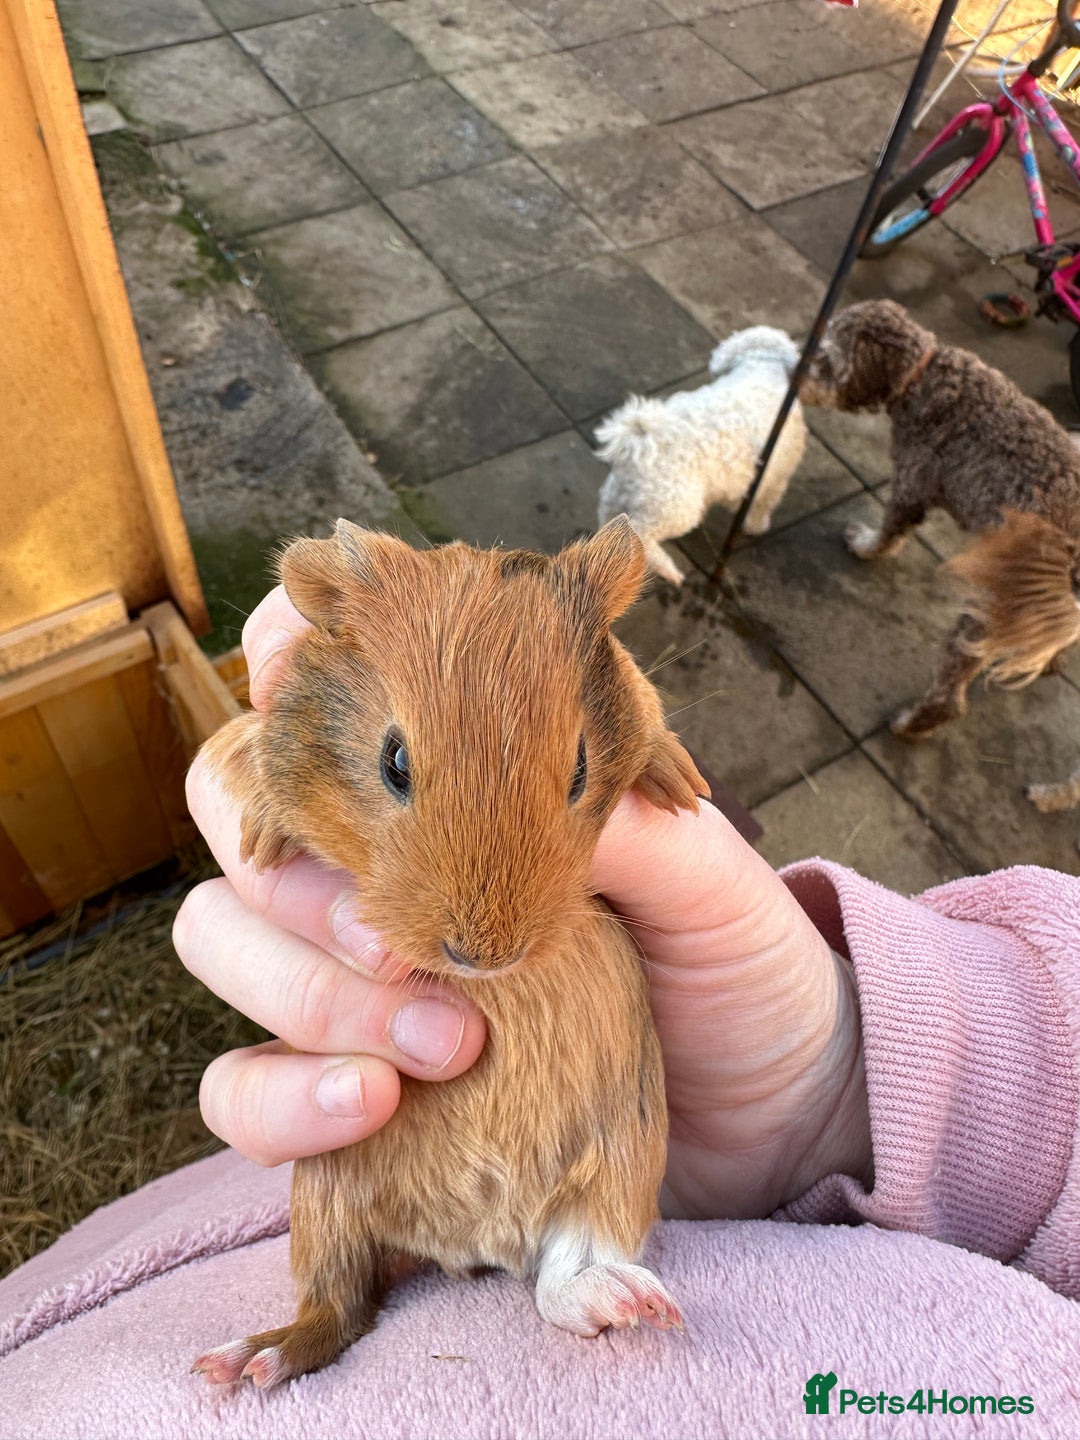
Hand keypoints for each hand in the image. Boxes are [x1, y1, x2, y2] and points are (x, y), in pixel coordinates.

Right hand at [176, 590, 870, 1216]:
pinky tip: (375, 1105)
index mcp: (457, 762)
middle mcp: (381, 847)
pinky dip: (282, 1095)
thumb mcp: (701, 869)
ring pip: (220, 932)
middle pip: (236, 803)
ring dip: (306, 988)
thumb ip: (609, 814)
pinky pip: (238, 1085)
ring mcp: (347, 965)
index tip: (298, 687)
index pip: (319, 665)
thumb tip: (498, 775)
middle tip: (408, 944)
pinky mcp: (340, 1080)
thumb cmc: (733, 960)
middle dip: (301, 868)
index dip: (283, 651)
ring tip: (446, 1043)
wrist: (769, 1107)